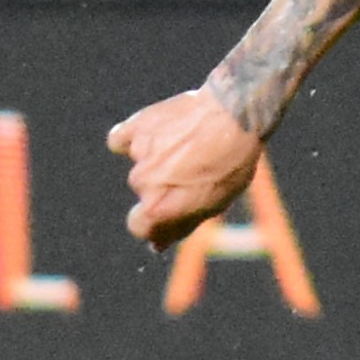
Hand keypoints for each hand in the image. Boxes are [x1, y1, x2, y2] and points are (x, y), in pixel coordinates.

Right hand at [107, 88, 263, 248]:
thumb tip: (156, 245)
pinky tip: (158, 133)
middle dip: (164, 186)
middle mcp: (143, 182)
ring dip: (157, 159)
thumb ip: (181, 225)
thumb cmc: (231, 163)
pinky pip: (123, 139)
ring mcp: (138, 153)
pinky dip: (135, 138)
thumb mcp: (215, 203)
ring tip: (189, 145)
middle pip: (145, 192)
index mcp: (158, 207)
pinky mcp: (136, 126)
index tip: (170, 211)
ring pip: (140, 165)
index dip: (155, 222)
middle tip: (194, 168)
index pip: (139, 227)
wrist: (236, 114)